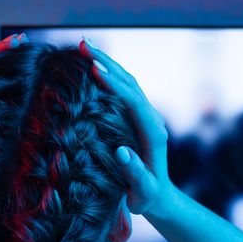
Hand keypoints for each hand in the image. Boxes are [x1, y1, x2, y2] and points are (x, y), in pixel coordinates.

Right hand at [79, 36, 171, 215]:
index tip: (96, 69)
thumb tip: (122, 152)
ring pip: (127, 83)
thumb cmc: (147, 196)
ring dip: (107, 63)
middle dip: (107, 62)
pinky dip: (109, 75)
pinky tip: (93, 65)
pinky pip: (123, 90)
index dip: (115, 84)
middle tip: (84, 44)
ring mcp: (145, 116)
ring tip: (85, 46)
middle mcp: (152, 119)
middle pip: (130, 84)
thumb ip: (134, 173)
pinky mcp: (138, 117)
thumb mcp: (141, 190)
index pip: (133, 101)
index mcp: (154, 133)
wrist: (158, 196)